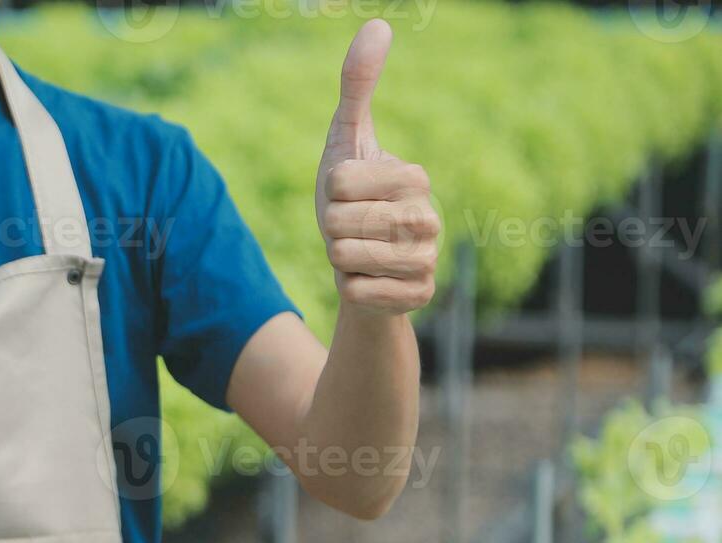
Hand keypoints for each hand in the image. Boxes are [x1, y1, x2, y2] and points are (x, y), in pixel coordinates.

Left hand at [315, 20, 438, 317]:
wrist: (362, 267)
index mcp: (415, 177)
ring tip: (356, 253)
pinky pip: (358, 292)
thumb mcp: (346, 143)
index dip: (330, 193)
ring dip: (338, 259)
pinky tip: (367, 281)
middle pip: (340, 221)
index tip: (347, 198)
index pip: (339, 183)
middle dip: (330, 228)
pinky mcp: (418, 297)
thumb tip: (378, 24)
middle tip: (349, 230)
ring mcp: (427, 260)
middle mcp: (430, 219)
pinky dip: (350, 288)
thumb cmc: (351, 201)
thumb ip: (357, 86)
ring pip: (346, 257)